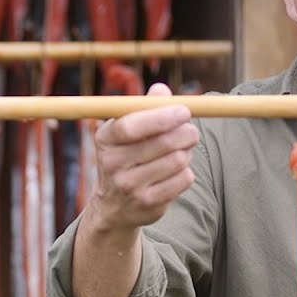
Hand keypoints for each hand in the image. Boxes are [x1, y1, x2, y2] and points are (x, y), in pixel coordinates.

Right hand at [88, 82, 199, 231]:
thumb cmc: (125, 155)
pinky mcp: (148, 204)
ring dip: (187, 152)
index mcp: (105, 139)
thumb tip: (160, 90)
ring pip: (177, 160)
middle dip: (185, 132)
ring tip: (182, 150)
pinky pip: (183, 179)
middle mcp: (112, 164)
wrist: (113, 205)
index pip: (130, 126)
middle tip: (191, 129)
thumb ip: (144, 107)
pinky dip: (187, 171)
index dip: (161, 116)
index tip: (184, 110)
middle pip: (162, 143)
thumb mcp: (125, 129)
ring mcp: (130, 187)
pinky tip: (178, 169)